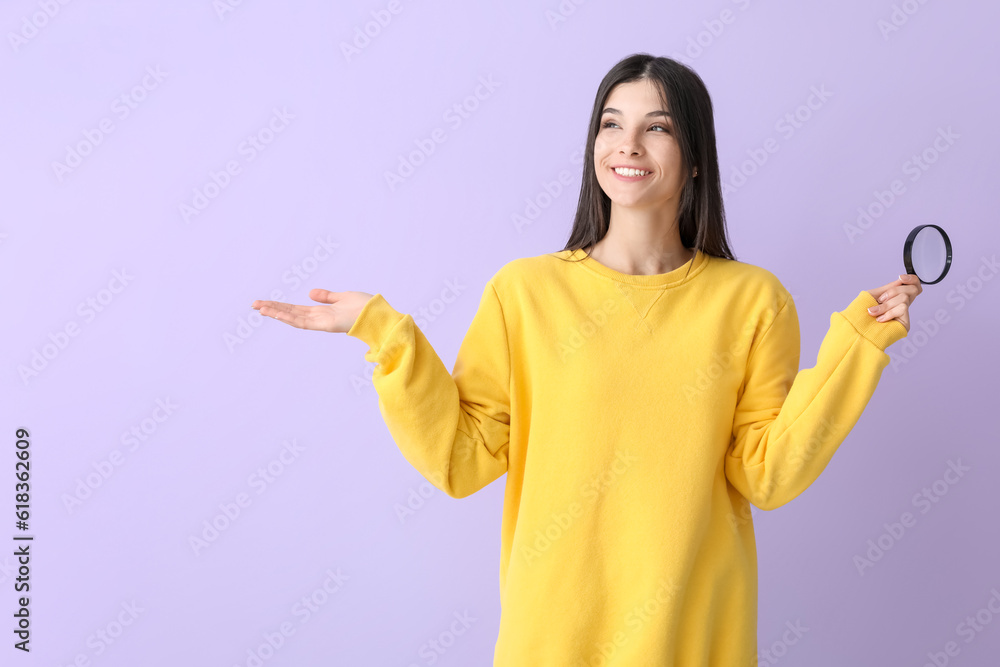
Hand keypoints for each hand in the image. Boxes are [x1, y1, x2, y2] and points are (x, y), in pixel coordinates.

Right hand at [251, 290, 374, 333]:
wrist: (379, 314)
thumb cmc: (366, 307)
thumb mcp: (342, 297)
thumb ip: (326, 297)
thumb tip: (310, 293)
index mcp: (321, 312)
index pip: (295, 309)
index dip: (280, 306)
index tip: (264, 302)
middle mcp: (318, 318)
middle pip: (290, 313)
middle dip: (272, 308)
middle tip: (253, 305)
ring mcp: (321, 322)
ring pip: (293, 318)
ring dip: (276, 313)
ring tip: (259, 308)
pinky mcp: (326, 325)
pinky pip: (303, 322)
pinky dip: (289, 317)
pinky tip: (276, 313)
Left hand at [864, 274, 921, 332]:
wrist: (854, 329)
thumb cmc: (860, 313)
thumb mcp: (873, 295)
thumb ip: (888, 288)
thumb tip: (900, 280)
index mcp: (896, 298)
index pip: (914, 285)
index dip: (912, 279)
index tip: (900, 278)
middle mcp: (902, 305)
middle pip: (913, 289)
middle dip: (893, 291)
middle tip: (880, 300)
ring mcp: (904, 315)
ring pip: (904, 298)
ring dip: (886, 304)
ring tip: (874, 312)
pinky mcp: (905, 324)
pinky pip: (902, 308)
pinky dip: (889, 312)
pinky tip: (880, 319)